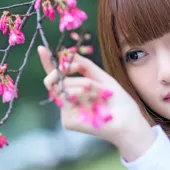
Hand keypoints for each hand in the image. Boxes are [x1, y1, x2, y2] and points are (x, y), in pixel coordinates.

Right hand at [38, 45, 154, 159]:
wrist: (127, 120)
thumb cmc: (117, 101)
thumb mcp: (102, 77)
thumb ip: (85, 65)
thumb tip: (68, 54)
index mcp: (75, 90)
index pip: (57, 76)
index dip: (48, 63)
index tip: (41, 49)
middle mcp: (68, 101)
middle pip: (52, 80)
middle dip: (60, 70)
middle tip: (67, 68)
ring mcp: (67, 112)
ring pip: (62, 87)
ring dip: (83, 83)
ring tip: (100, 91)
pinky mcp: (68, 121)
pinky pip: (68, 98)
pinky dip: (84, 93)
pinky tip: (95, 101)